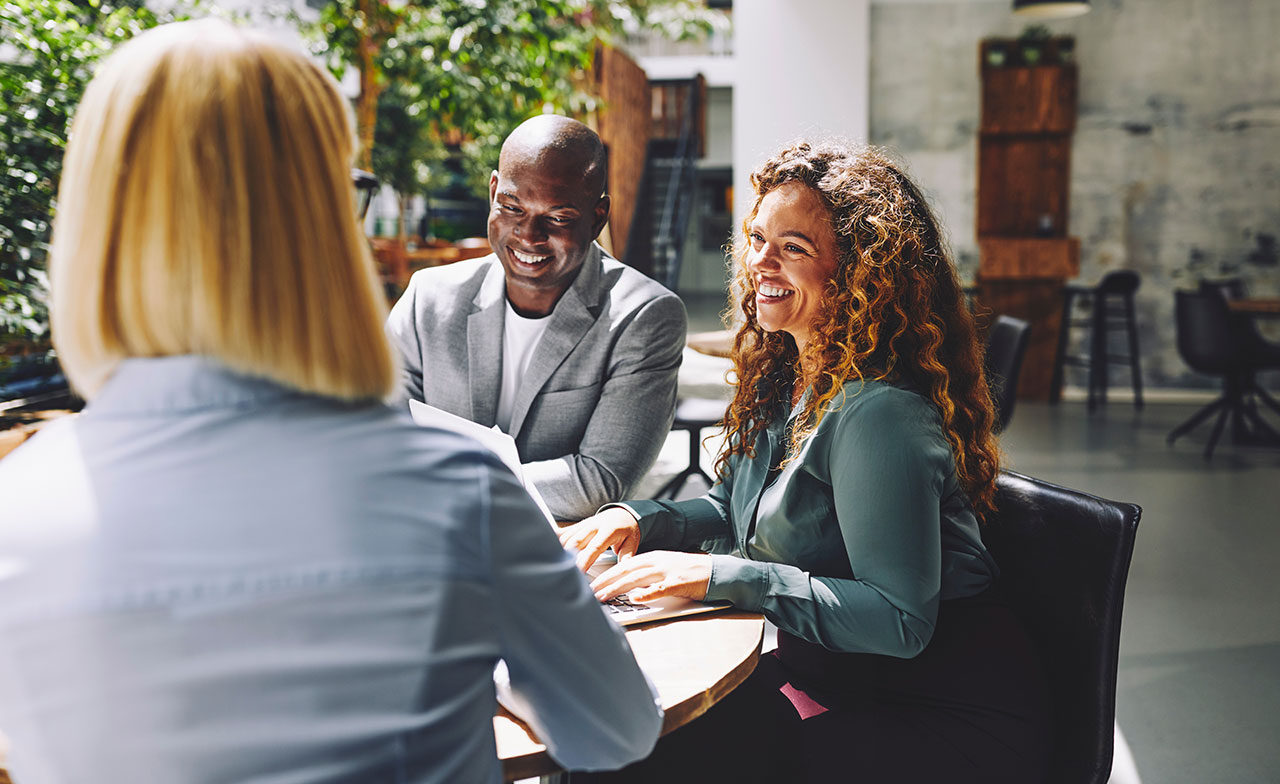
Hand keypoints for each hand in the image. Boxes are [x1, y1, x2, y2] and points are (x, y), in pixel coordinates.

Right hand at [558, 507, 641, 571]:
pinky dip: (555, 539)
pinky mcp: (579, 525)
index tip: (578, 572)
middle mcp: (594, 525)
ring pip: (567, 537)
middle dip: (567, 557)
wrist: (623, 513)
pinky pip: (564, 532)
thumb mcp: (632, 543)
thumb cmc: (628, 530)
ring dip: (559, 550)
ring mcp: (585, 524)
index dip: (584, 560)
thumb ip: (626, 558)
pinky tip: (547, 547)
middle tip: (562, 572)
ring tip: (552, 564)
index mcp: (608, 530)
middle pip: (576, 541)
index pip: (594, 547)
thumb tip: (622, 573)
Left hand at [591, 551, 711, 603]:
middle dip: (605, 581)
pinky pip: (659, 589)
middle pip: (625, 571)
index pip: (623, 565)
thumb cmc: (688, 572)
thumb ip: (645, 575)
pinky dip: (645, 594)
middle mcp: (656, 562)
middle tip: (588, 591)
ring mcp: (667, 571)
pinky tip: (634, 598)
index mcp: (652, 557)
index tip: (590, 583)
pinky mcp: (678, 583)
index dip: (605, 574)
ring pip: (636, 579)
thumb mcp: (664, 568)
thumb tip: (625, 586)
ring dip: (617, 588)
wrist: (714, 571)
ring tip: (602, 596)